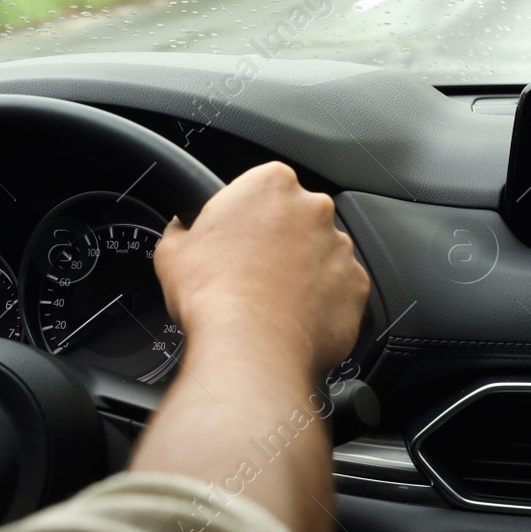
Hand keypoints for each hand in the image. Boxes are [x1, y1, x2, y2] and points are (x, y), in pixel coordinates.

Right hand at [153, 161, 368, 377]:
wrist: (249, 347)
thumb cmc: (213, 295)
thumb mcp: (174, 250)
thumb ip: (183, 228)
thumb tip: (184, 231)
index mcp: (272, 184)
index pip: (266, 185)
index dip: (250, 213)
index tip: (240, 235)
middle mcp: (314, 208)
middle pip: (298, 217)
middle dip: (281, 240)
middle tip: (254, 270)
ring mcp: (341, 247)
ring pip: (322, 254)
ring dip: (303, 271)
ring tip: (272, 300)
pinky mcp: (356, 286)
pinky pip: (340, 289)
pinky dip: (323, 302)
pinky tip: (294, 318)